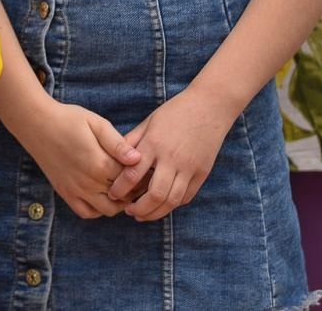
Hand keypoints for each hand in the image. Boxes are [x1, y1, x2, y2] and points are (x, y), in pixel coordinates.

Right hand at [12, 99, 141, 218]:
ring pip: (107, 210)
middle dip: (134, 189)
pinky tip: (101, 195)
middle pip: (123, 196)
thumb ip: (118, 144)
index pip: (132, 179)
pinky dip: (97, 209)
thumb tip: (138, 158)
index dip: (142, 174)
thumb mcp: (96, 124)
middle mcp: (89, 182)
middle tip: (138, 178)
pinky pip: (86, 212)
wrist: (36, 123)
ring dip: (118, 203)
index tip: (147, 168)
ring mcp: (76, 190)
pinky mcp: (65, 193)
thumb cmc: (68, 119)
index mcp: (100, 164)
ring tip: (121, 187)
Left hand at [108, 88, 234, 221]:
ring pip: (172, 200)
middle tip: (128, 211)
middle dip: (139, 208)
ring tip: (143, 215)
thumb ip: (132, 141)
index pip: (133, 174)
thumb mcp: (149, 122)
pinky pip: (187, 196)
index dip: (121, 189)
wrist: (209, 107)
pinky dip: (173, 205)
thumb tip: (112, 157)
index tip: (113, 194)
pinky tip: (162, 206)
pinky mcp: (202, 173)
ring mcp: (189, 168)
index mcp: (154, 144)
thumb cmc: (175, 112)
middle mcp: (172, 159)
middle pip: (154, 195)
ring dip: (155, 212)